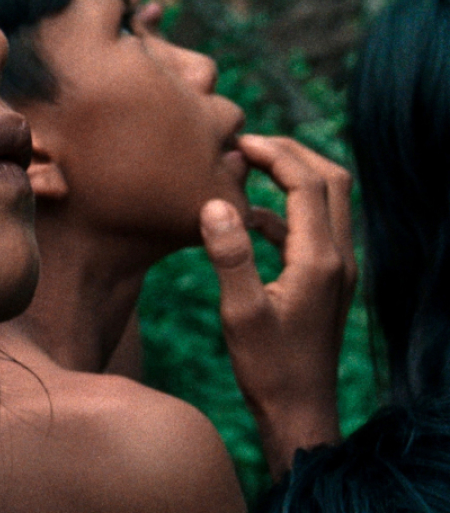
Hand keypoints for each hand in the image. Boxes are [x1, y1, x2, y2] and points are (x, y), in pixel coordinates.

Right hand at [198, 134, 355, 478]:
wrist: (299, 411)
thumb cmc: (267, 367)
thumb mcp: (240, 312)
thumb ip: (229, 255)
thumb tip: (214, 203)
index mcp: (319, 259)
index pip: (307, 184)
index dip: (275, 154)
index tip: (238, 142)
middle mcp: (338, 257)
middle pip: (331, 181)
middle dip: (292, 154)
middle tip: (248, 144)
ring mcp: (336, 269)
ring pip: (327, 202)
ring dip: (292, 178)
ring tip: (247, 168)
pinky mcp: (325, 280)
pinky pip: (312, 229)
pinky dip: (284, 211)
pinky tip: (246, 219)